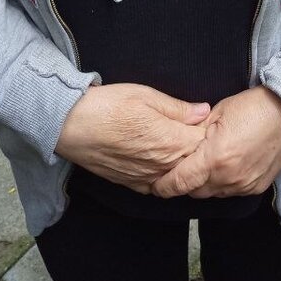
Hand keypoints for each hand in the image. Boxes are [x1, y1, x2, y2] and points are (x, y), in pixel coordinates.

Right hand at [55, 83, 210, 193]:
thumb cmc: (107, 106)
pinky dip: (163, 174)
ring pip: (177, 176)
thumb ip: (178, 108)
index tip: (210, 120)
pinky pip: (157, 185)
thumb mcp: (146, 96)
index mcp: (171, 142)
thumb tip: (204, 112)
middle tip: (197, 130)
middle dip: (200, 149)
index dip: (210, 130)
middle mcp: (162, 166)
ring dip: (182, 163)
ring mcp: (147, 179)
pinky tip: (160, 159)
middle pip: (194, 162)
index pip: (206, 142)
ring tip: (176, 142)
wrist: (70, 126)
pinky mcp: (132, 185)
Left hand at [151, 86, 280, 198]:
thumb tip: (175, 142)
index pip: (179, 183)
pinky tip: (224, 167)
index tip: (155, 183)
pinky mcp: (255, 188)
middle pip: (194, 191)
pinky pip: (230, 192)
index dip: (163, 186)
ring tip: (204, 165)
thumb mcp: (217, 113)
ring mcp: (243, 185)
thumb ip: (194, 131)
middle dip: (184, 182)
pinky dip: (223, 183)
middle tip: (179, 168)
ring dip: (204, 184)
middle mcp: (228, 178)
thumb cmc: (253, 107)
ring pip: (212, 194)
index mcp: (214, 158)